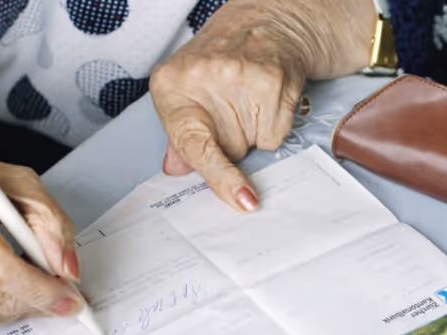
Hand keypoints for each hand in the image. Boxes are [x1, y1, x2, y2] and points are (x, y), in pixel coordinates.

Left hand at [150, 0, 374, 211]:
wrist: (263, 22)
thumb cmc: (218, 61)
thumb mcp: (183, 92)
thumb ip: (179, 137)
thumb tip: (177, 169)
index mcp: (170, 85)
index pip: (193, 144)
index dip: (219, 176)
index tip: (242, 199)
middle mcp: (203, 77)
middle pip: (228, 151)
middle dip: (232, 142)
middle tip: (231, 110)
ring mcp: (241, 76)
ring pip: (255, 144)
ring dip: (254, 132)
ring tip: (248, 99)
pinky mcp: (273, 79)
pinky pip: (276, 132)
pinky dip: (274, 123)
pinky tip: (266, 98)